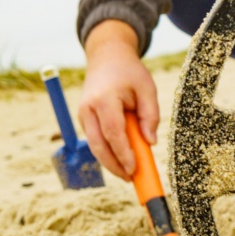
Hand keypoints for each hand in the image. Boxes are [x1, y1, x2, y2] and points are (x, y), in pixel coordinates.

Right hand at [79, 20, 158, 180]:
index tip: (134, 169)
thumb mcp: (147, 88)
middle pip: (98, 145)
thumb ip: (150, 115)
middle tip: (131, 178)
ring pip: (94, 146)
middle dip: (114, 165)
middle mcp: (88, 108)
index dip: (123, 153)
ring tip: (128, 173)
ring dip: (109, 162)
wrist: (106, 57)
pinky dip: (106, 152)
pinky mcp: (84, 119)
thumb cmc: (129, 72)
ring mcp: (83, 114)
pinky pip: (94, 140)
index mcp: (105, 99)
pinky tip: (120, 160)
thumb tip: (151, 142)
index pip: (113, 132)